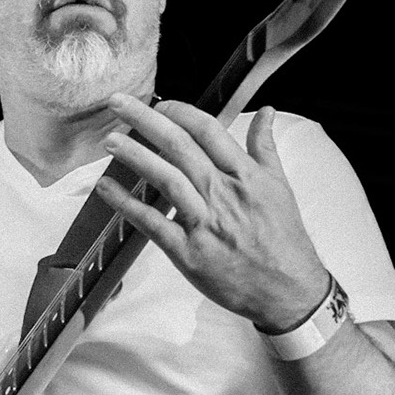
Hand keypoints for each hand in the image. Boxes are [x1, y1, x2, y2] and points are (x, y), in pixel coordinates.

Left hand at [96, 95, 329, 331]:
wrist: (288, 291)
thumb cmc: (284, 239)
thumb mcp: (280, 186)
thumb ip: (265, 146)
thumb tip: (265, 111)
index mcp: (246, 175)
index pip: (208, 131)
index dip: (180, 112)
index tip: (159, 103)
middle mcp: (224, 194)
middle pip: (180, 147)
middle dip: (146, 120)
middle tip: (119, 103)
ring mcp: (205, 224)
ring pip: (166, 180)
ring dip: (135, 156)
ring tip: (110, 140)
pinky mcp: (189, 253)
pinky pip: (153, 224)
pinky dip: (127, 205)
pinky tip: (106, 188)